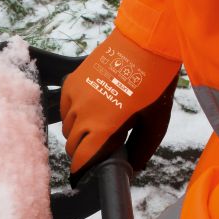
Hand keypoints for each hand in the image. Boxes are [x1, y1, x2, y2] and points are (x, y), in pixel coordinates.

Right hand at [61, 28, 179, 175]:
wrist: (145, 44)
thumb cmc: (154, 84)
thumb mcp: (155, 122)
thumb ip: (142, 149)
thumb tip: (133, 168)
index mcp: (103, 127)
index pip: (81, 158)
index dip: (80, 169)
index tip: (81, 174)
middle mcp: (83, 114)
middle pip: (71, 144)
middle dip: (80, 151)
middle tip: (94, 148)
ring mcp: (74, 96)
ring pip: (66, 126)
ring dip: (76, 132)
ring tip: (93, 127)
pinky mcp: (71, 81)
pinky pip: (64, 107)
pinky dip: (71, 114)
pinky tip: (87, 109)